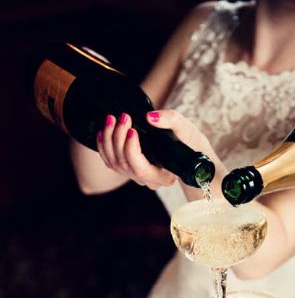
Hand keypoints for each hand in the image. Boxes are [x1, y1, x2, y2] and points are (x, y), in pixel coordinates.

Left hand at [96, 110, 225, 195]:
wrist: (188, 149)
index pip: (141, 169)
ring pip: (115, 164)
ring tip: (112, 119)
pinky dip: (104, 147)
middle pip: (125, 165)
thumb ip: (170, 120)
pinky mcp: (130, 169)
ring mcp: (137, 176)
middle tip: (123, 117)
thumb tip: (150, 117)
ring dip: (109, 140)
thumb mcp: (185, 128)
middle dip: (119, 139)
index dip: (131, 151)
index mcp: (164, 177)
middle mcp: (149, 180)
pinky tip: (103, 131)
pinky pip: (111, 162)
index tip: (133, 130)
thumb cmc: (188, 141)